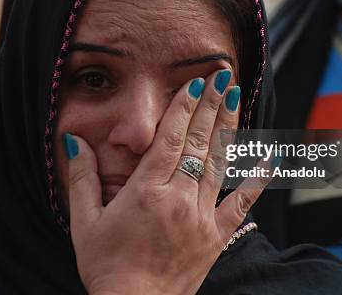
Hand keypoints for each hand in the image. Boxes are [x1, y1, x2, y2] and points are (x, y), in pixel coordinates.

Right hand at [66, 69, 263, 294]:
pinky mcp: (216, 235)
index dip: (185, 107)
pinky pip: (241, 203)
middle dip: (212, 105)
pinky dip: (256, 179)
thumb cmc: (107, 266)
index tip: (198, 82)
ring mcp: (202, 216)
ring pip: (220, 162)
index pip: (170, 137)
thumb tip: (73, 141)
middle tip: (224, 76)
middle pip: (199, 141)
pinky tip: (269, 158)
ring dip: (230, 127)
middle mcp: (179, 197)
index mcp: (147, 190)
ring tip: (239, 97)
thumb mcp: (84, 222)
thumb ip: (81, 178)